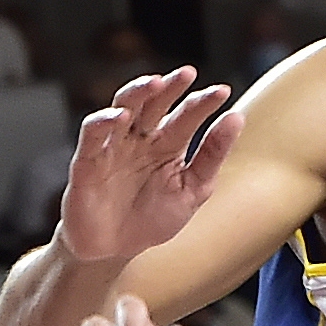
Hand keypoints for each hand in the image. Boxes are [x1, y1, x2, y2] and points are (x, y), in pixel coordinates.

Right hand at [58, 67, 239, 262]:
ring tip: (156, 83)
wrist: (115, 251)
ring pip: (123, 107)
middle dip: (170, 87)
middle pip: (154, 102)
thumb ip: (212, 155)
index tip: (224, 92)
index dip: (203, 102)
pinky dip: (103, 122)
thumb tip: (237, 118)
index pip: (186, 115)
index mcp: (167, 144)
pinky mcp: (87, 162)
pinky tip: (120, 117)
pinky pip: (92, 135)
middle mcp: (140, 139)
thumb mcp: (192, 190)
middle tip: (188, 74)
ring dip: (138, 93)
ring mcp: (114, 147)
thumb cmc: (152, 219)